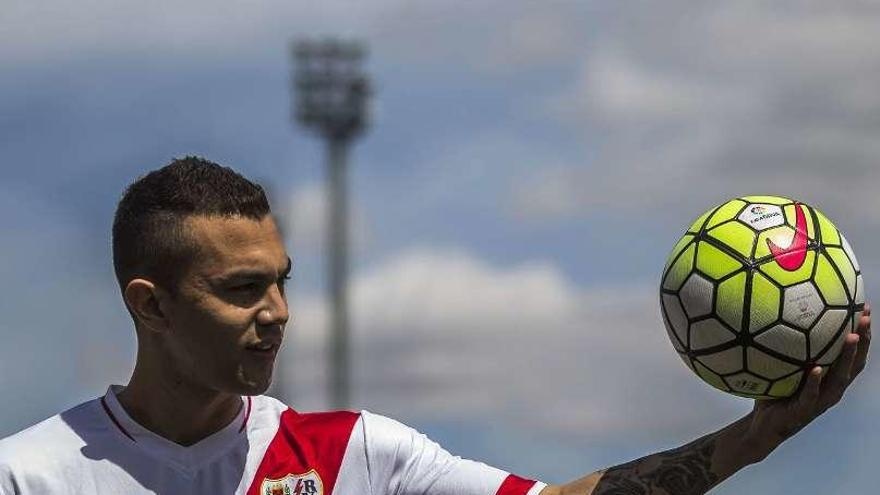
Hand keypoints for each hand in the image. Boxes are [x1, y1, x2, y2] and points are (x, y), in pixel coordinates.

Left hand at [746, 304, 870, 453]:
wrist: (764, 426)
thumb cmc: (775, 392)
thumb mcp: (783, 368)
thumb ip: (785, 348)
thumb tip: (774, 313)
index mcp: (830, 378)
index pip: (853, 354)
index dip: (862, 334)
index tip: (866, 310)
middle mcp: (831, 389)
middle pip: (855, 363)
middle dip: (862, 340)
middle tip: (866, 318)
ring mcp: (821, 400)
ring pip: (840, 378)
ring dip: (846, 357)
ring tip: (851, 337)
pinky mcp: (805, 409)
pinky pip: (811, 394)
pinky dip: (814, 381)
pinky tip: (816, 368)